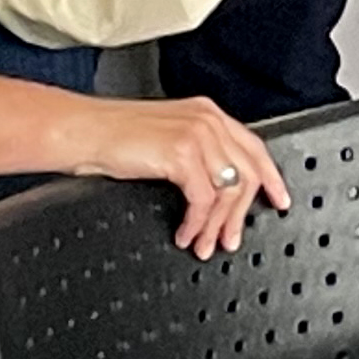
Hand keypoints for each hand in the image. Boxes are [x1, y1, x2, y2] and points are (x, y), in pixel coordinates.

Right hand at [69, 96, 289, 255]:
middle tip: (231, 239)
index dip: (270, 177)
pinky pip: (204, 199)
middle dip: (242, 213)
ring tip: (206, 244)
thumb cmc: (111, 137)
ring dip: (218, 224)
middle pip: (247, 172)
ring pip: (229, 189)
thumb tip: (213, 191)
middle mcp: (208, 120)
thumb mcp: (164, 139)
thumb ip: (194, 154)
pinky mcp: (181, 153)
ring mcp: (197, 134)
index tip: (279, 199)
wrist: (79, 131)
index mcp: (207, 114)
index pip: (254, 147)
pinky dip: (198, 223)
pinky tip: (186, 234)